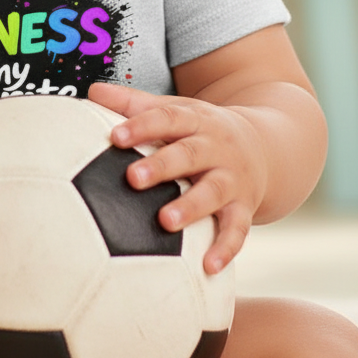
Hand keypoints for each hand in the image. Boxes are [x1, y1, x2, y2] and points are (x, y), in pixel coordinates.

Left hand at [88, 82, 266, 274]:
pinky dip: (225, 248)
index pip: (167, 118)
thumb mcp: (176, 108)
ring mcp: (232, 177)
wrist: (265, 145)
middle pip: (189, 154)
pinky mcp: (245, 206)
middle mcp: (216, 146)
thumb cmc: (201, 129)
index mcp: (195, 119)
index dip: (142, 126)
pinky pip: (238, 229)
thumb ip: (134, 103)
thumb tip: (92, 90)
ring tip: (165, 221)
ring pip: (213, 191)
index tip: (115, 136)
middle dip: (162, 166)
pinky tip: (207, 266)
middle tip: (132, 178)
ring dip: (190, 207)